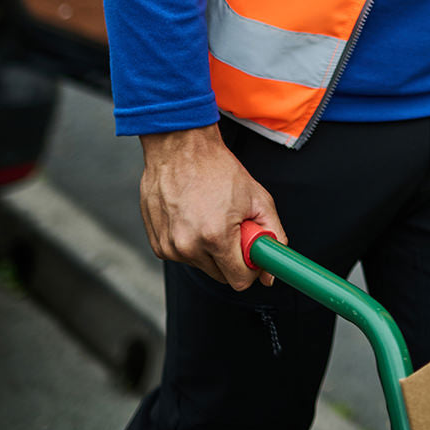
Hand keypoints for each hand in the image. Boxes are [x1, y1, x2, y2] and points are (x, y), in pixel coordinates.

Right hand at [139, 125, 286, 289]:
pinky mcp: (157, 245)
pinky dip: (191, 242)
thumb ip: (272, 235)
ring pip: (201, 266)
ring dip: (210, 249)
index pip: (239, 280)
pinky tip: (193, 217)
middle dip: (231, 257)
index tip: (252, 253)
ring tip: (211, 216)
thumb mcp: (257, 198)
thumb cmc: (217, 168)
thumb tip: (270, 271)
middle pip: (221, 276)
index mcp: (216, 236)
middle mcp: (189, 246)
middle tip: (232, 226)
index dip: (251, 269)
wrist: (180, 149)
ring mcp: (170, 247)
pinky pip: (183, 256)